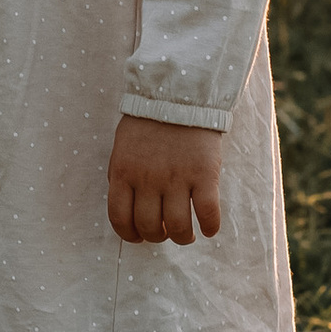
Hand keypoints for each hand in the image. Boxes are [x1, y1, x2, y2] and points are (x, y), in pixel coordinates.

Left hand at [106, 114, 222, 246]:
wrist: (179, 94)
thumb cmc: (149, 120)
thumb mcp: (123, 147)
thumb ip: (121, 176)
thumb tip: (125, 206)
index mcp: (123, 172)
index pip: (120, 219)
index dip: (129, 235)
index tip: (139, 237)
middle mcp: (148, 180)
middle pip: (150, 227)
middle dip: (157, 237)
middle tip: (166, 232)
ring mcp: (177, 178)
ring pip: (178, 227)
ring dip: (183, 237)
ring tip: (187, 234)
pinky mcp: (204, 174)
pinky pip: (208, 213)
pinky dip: (210, 226)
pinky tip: (209, 227)